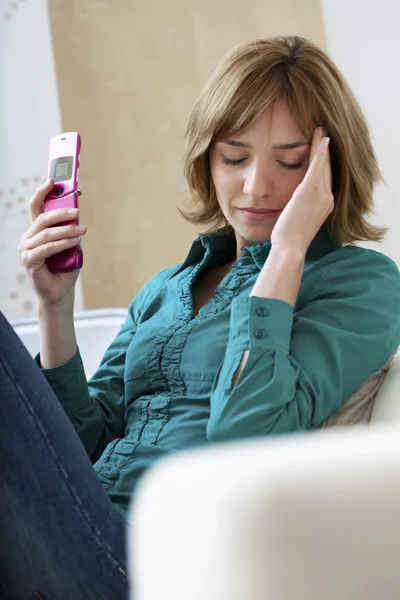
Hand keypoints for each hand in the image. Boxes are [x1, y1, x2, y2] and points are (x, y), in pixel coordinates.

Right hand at [18, 179, 86, 308]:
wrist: (60, 293)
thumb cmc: (65, 269)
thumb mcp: (70, 245)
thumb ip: (69, 231)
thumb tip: (76, 215)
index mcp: (36, 232)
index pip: (36, 207)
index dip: (42, 192)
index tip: (53, 180)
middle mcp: (27, 238)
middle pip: (42, 218)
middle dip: (61, 212)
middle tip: (77, 212)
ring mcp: (26, 249)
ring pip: (47, 233)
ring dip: (67, 230)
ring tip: (82, 230)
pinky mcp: (29, 260)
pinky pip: (48, 247)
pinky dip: (63, 243)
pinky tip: (75, 242)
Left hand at [271, 127, 333, 255]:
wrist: (291, 247)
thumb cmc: (289, 238)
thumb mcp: (298, 219)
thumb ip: (300, 207)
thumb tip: (293, 202)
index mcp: (325, 205)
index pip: (326, 178)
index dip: (325, 163)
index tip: (323, 150)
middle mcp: (328, 198)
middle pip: (327, 168)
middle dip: (325, 151)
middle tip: (323, 134)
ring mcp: (321, 194)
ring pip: (323, 164)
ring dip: (322, 146)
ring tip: (320, 131)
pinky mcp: (309, 191)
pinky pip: (317, 166)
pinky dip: (319, 151)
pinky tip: (320, 139)